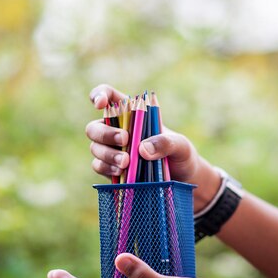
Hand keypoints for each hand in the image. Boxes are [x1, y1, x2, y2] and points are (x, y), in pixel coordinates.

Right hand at [86, 84, 221, 211]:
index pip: (109, 96)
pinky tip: (121, 172)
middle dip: (105, 133)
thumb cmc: (181, 155)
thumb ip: (165, 143)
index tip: (100, 104)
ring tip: (126, 162)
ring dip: (107, 154)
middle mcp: (118, 130)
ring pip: (95, 147)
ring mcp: (112, 150)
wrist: (183, 181)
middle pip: (95, 126)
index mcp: (132, 114)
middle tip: (125, 139)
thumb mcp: (181, 145)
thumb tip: (142, 149)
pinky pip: (99, 166)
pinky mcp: (111, 169)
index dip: (99, 95)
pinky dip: (107, 168)